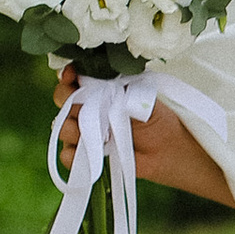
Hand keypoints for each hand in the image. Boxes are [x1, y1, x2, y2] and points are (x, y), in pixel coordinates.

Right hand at [51, 67, 234, 206]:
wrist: (172, 150)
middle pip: (62, 100)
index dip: (68, 76)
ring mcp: (89, 133)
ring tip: (99, 135)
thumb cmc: (159, 118)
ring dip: (73, 130)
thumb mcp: (138, 97)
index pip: (74, 78)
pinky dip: (74, 157)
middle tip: (87, 109)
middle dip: (68, 102)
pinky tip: (90, 155)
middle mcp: (91, 109)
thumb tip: (90, 84)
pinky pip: (69, 156)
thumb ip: (114, 90)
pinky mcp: (91, 157)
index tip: (71, 76)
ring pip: (62, 128)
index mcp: (102, 89)